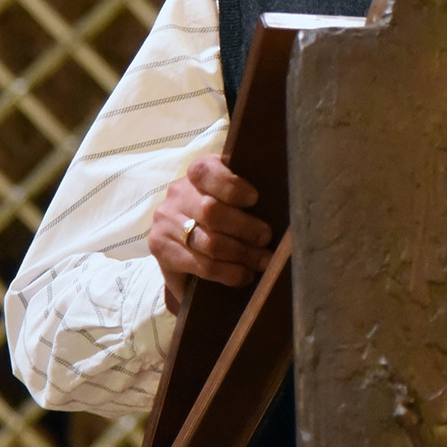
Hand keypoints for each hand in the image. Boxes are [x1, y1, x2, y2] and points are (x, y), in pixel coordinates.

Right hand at [148, 154, 273, 311]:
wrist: (186, 245)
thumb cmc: (225, 216)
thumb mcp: (235, 199)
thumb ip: (249, 198)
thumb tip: (285, 209)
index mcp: (199, 173)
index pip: (206, 171)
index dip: (231, 185)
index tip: (254, 199)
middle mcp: (178, 193)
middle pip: (211, 211)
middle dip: (245, 228)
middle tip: (266, 239)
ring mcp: (166, 221)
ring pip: (209, 242)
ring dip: (241, 254)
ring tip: (262, 261)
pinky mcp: (160, 248)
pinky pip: (200, 264)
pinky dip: (227, 273)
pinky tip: (243, 275)